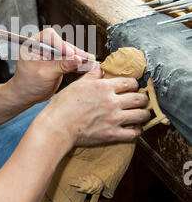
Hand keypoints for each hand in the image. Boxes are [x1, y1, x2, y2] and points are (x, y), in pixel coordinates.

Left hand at [7, 27, 95, 107]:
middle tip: (86, 58)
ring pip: (68, 52)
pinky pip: (69, 60)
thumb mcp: (44, 74)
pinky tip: (86, 66)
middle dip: (74, 51)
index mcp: (33, 44)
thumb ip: (61, 66)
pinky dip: (78, 64)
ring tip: (90, 62)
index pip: (49, 36)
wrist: (25, 96)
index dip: (61, 43)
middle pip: (62, 43)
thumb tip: (77, 60)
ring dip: (79, 57)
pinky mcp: (57, 62)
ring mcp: (51, 54)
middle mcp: (42, 46)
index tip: (71, 54)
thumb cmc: (27, 84)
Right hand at [33, 63, 150, 149]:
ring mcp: (114, 119)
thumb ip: (92, 75)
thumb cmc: (63, 106)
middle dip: (142, 99)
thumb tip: (98, 66)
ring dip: (143, 114)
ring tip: (142, 114)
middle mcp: (112, 102)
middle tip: (141, 100)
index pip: (130, 82)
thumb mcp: (77, 84)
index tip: (133, 87)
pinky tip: (134, 128)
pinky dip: (137, 131)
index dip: (134, 84)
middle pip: (139, 98)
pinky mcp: (112, 134)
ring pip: (141, 115)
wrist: (57, 126)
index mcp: (104, 87)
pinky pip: (133, 133)